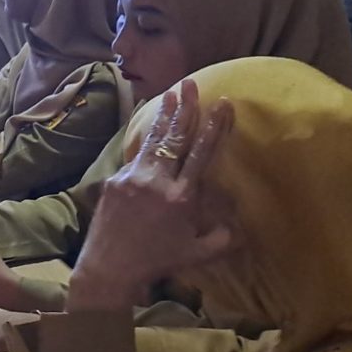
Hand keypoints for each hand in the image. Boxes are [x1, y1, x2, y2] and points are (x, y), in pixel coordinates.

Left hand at [69, 80, 235, 308]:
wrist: (110, 267)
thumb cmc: (157, 262)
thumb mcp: (198, 254)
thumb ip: (225, 238)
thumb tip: (241, 223)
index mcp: (181, 197)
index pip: (201, 153)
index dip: (213, 127)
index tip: (223, 104)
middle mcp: (157, 181)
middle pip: (175, 137)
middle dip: (185, 108)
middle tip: (192, 83)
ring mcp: (133, 178)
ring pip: (153, 140)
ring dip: (164, 115)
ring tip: (171, 92)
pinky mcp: (114, 180)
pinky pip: (135, 156)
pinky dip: (146, 140)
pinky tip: (151, 127)